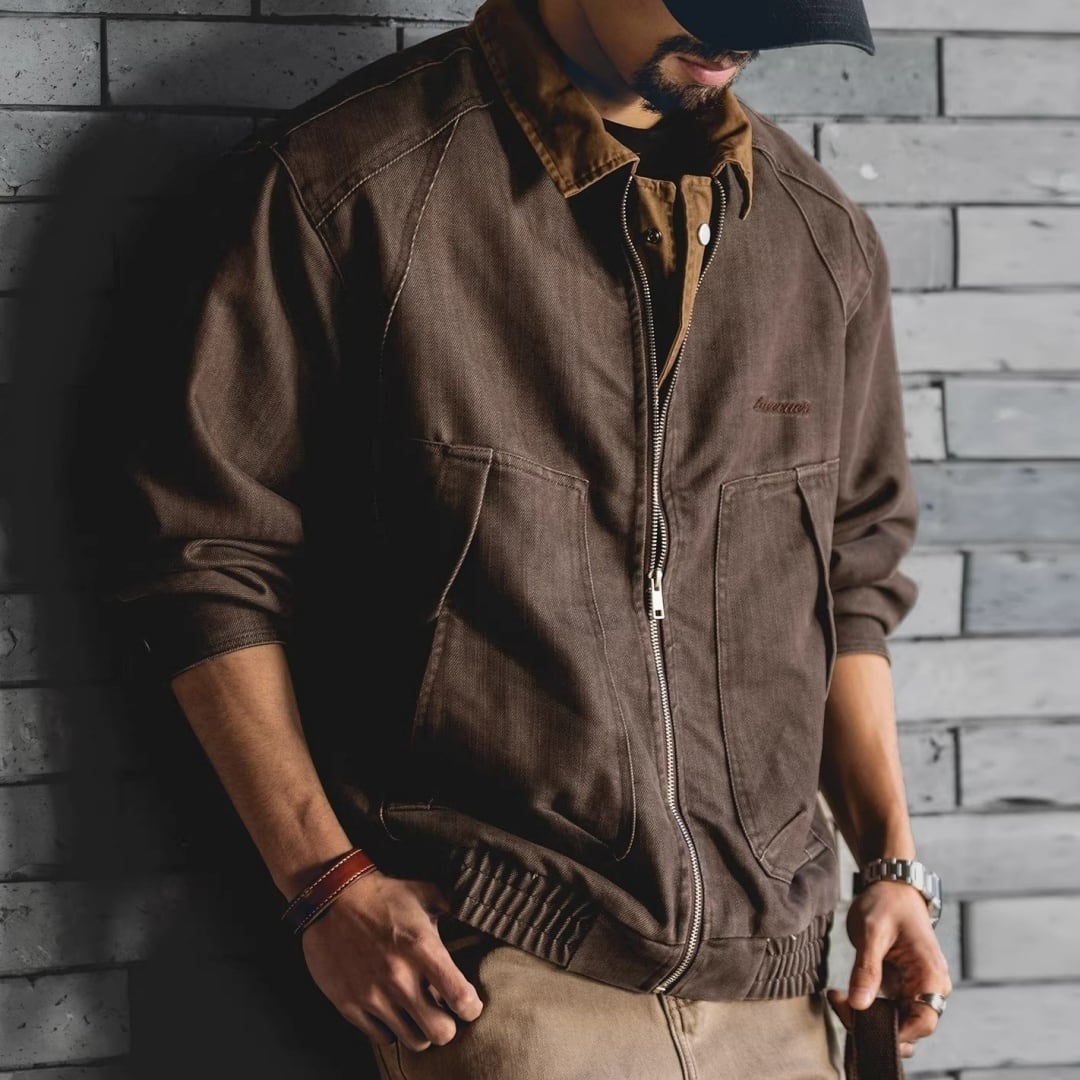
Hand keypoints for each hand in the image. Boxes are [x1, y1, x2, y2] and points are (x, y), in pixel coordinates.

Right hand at [300, 868, 484, 1050]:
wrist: (331, 897)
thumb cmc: (382, 895)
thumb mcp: (424, 892)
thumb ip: (452, 906)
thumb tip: (473, 912)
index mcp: (422, 948)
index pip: (460, 997)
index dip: (471, 1007)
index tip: (469, 1003)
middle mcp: (399, 977)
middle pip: (440, 1033)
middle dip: (448, 1026)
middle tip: (443, 1012)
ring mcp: (373, 995)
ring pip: (413, 1041)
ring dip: (421, 1030)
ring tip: (418, 1013)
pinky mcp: (349, 1005)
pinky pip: (381, 1038)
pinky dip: (392, 1029)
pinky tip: (393, 1011)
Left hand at [826, 880, 952, 1060]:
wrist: (891, 885)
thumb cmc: (886, 903)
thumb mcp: (872, 932)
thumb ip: (866, 969)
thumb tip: (859, 1005)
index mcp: (931, 976)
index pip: (923, 1024)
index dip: (895, 1032)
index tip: (860, 1021)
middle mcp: (930, 988)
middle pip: (908, 1028)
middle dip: (873, 1025)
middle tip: (840, 1003)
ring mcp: (916, 988)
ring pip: (896, 1021)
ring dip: (866, 1017)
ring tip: (838, 997)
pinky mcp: (902, 986)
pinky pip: (888, 1009)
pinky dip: (866, 1008)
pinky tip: (843, 995)